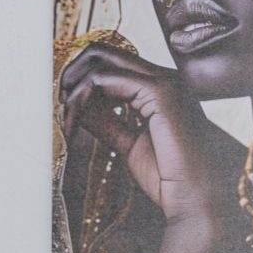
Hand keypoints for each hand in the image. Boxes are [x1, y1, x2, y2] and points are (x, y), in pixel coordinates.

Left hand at [58, 42, 244, 252]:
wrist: (195, 200)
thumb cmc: (171, 179)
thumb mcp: (128, 143)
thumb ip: (107, 121)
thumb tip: (78, 106)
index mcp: (163, 89)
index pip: (113, 64)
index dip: (82, 79)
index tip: (65, 105)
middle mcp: (166, 79)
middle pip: (103, 52)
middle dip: (72, 73)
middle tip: (58, 102)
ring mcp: (165, 83)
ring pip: (100, 62)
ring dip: (73, 88)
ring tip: (65, 117)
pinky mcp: (160, 93)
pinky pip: (104, 80)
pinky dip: (81, 98)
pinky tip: (75, 119)